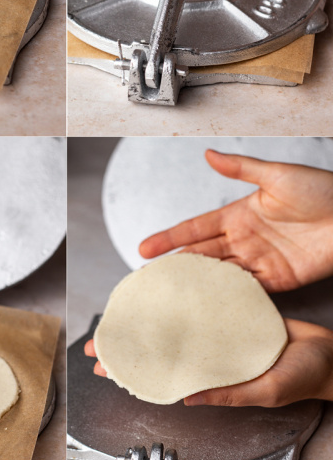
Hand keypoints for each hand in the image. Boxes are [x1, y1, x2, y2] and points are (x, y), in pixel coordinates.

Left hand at [84, 319, 332, 405]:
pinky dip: (176, 301)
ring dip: (144, 322)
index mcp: (212, 376)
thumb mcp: (267, 390)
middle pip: (159, 346)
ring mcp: (215, 332)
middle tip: (96, 341)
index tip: (102, 365)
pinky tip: (158, 294)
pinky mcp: (227, 311)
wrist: (331, 353)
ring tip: (116, 317)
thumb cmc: (305, 377)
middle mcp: (207, 353)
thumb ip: (230, 394)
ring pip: (171, 325)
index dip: (132, 370)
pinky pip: (197, 305)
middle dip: (127, 344)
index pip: (163, 373)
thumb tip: (187, 397)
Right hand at [139, 150, 332, 292]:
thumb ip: (240, 168)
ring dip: (197, 285)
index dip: (169, 239)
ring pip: (220, 275)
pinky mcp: (280, 280)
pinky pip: (248, 291)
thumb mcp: (277, 175)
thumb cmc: (324, 191)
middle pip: (202, 256)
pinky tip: (208, 305)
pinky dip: (228, 297)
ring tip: (171, 297)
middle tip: (150, 280)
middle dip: (175, 267)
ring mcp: (260, 261)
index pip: (195, 228)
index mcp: (239, 214)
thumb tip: (208, 154)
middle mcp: (244, 239)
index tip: (144, 249)